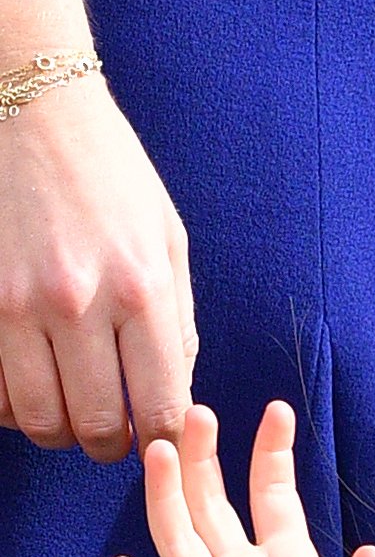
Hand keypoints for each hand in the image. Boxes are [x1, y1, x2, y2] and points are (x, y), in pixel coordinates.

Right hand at [0, 72, 195, 458]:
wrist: (33, 109)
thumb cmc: (112, 177)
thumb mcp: (169, 244)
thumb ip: (176, 326)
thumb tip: (174, 397)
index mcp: (141, 291)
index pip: (161, 409)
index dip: (163, 442)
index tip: (157, 437)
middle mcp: (78, 302)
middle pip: (96, 427)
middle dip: (108, 447)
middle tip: (111, 435)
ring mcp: (16, 301)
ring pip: (36, 418)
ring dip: (56, 431)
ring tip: (69, 413)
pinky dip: (9, 404)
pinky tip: (28, 386)